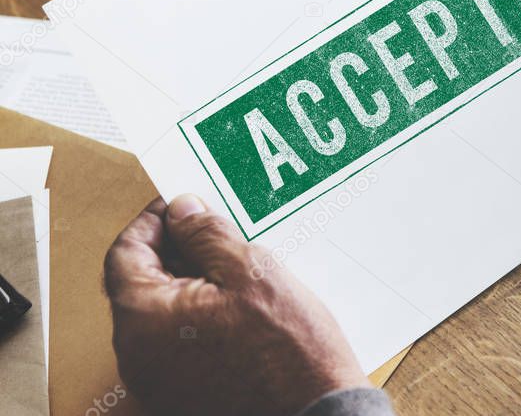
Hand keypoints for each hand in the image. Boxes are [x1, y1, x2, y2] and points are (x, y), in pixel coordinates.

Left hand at [104, 195, 368, 415]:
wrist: (317, 410)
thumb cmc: (288, 349)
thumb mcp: (250, 270)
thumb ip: (206, 234)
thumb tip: (182, 210)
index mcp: (143, 319)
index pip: (125, 252)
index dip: (154, 220)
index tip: (183, 205)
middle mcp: (138, 354)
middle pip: (140, 282)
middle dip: (175, 250)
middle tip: (216, 231)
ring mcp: (158, 378)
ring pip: (161, 311)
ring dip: (190, 281)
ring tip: (235, 267)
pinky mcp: (180, 392)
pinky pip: (177, 339)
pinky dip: (198, 313)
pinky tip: (237, 304)